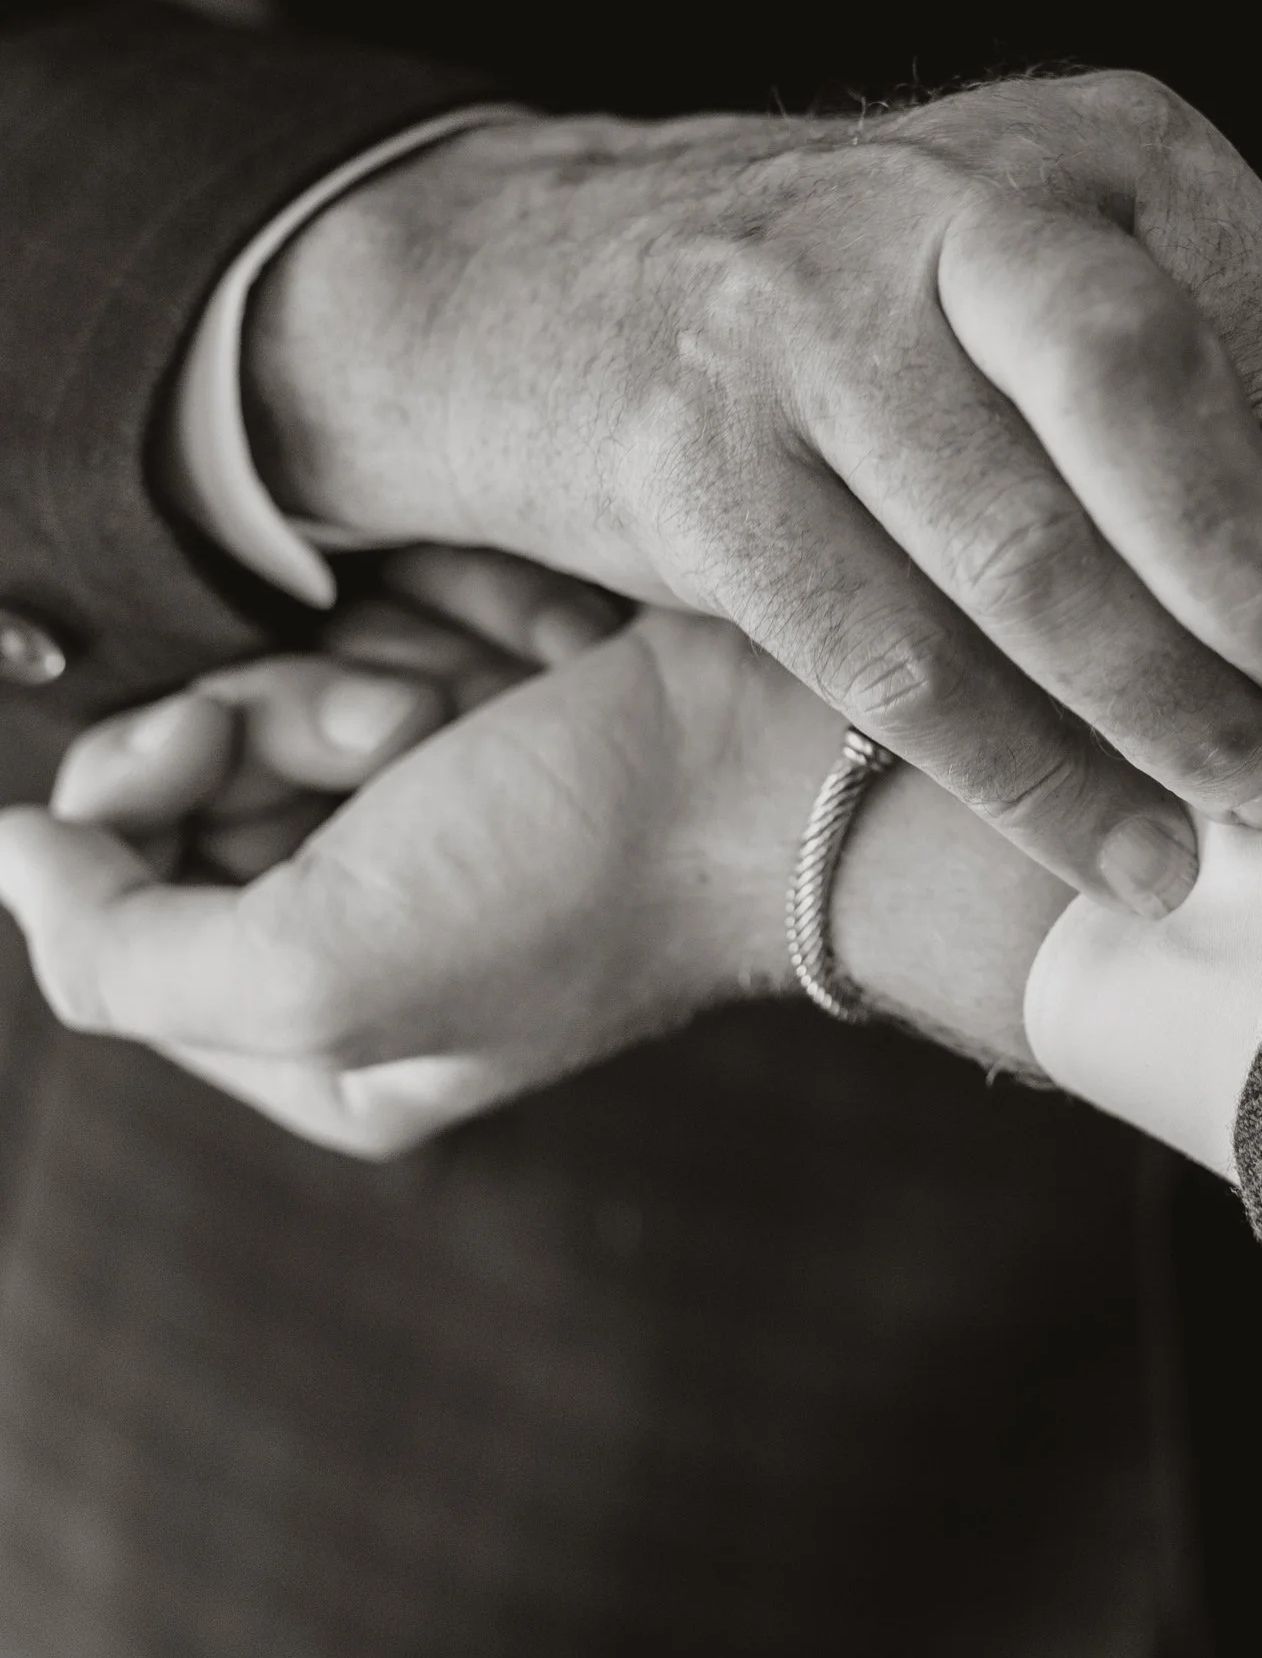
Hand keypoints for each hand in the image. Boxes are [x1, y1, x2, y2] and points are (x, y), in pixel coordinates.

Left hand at [0, 590, 1066, 1151]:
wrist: (787, 760)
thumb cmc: (574, 879)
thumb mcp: (316, 970)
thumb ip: (115, 945)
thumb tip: (8, 854)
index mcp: (319, 1039)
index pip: (112, 897)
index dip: (134, 798)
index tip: (206, 754)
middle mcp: (367, 928)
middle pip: (195, 777)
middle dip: (276, 725)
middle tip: (405, 739)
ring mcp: (437, 808)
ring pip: (286, 682)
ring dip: (372, 668)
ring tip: (486, 702)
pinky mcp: (498, 703)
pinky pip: (393, 621)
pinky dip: (444, 618)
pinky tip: (527, 651)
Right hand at [245, 74, 1261, 910]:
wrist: (530, 283)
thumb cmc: (871, 331)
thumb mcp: (1057, 312)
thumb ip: (1223, 447)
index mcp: (1102, 149)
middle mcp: (956, 195)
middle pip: (1142, 391)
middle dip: (1260, 594)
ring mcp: (801, 315)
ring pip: (1015, 550)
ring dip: (1153, 719)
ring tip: (1234, 825)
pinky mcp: (693, 455)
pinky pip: (888, 655)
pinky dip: (1018, 774)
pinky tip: (1106, 847)